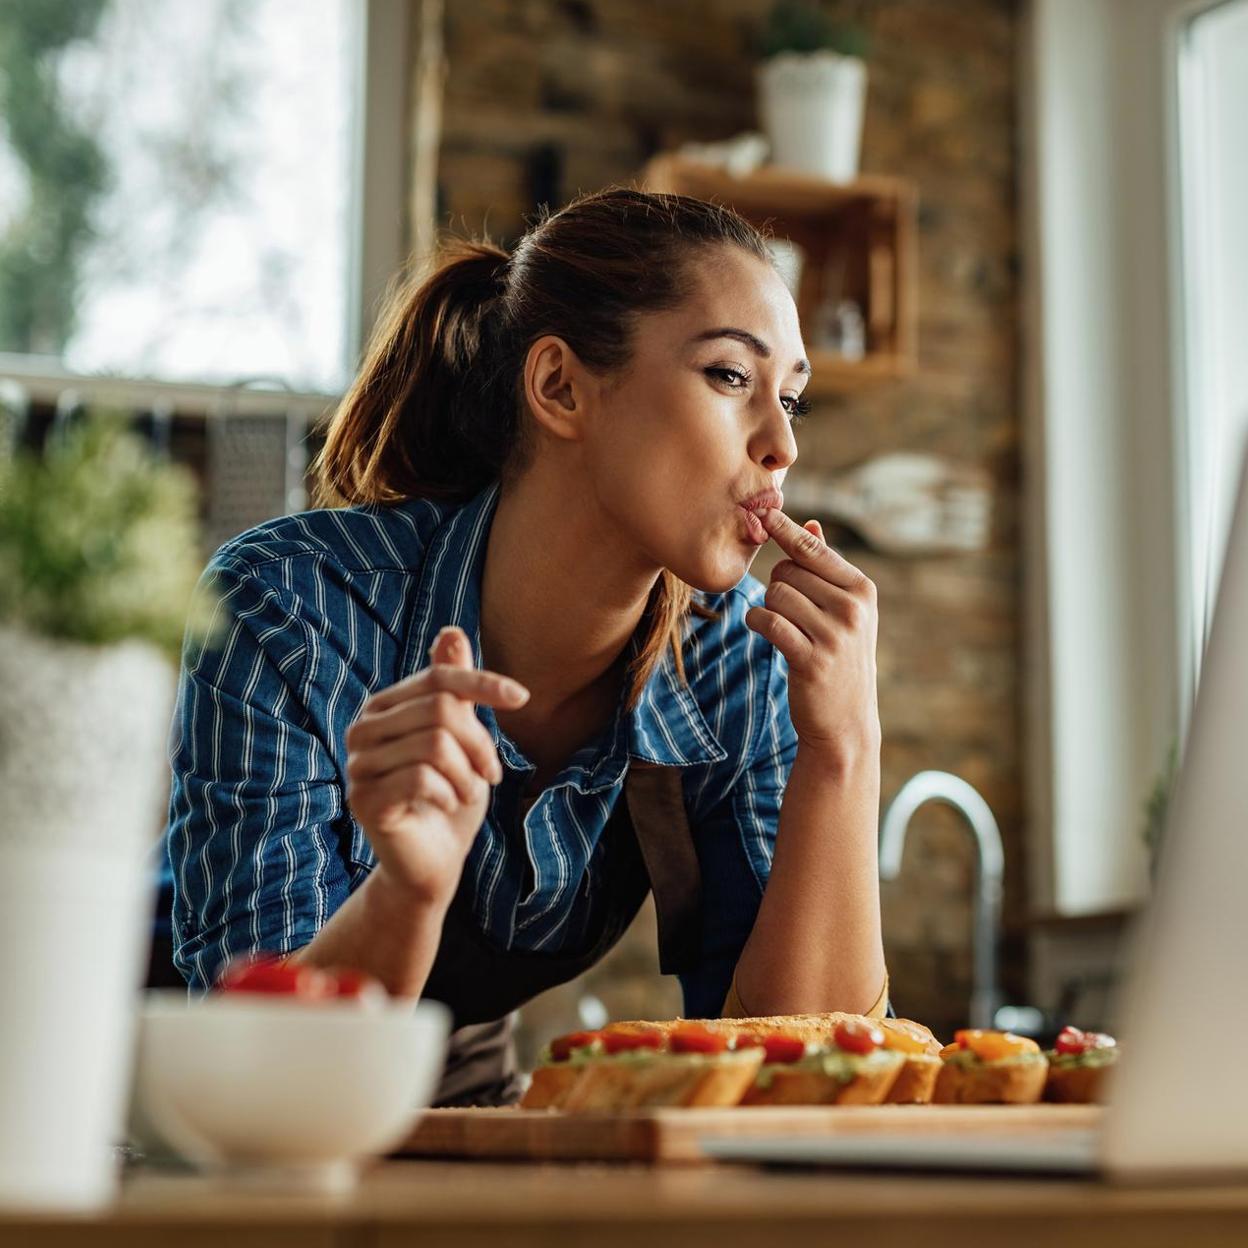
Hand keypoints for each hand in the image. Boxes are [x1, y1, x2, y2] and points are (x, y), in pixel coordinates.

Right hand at [344, 626, 529, 903]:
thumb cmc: (449, 794)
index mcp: (384, 706)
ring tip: (468, 792)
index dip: (482, 683)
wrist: (432, 861)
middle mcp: (362, 729)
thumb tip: (450, 630)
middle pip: (440, 710)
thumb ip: (454, 688)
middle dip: (479, 743)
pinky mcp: (363, 800)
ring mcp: (358, 765)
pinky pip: (421, 779)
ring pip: (435, 745)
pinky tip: (448, 805)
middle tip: (490, 773)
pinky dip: (450, 793)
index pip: (437, 678)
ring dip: (467, 775)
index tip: (521, 698)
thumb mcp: (461, 737)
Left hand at [745, 509, 880, 764]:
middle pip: (788, 571)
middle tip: (789, 612)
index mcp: (862, 590)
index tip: (765, 513)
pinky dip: (757, 622)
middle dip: (778, 586)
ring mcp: (835, 635)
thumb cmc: (840, 659)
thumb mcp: (845, 613)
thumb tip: (810, 524)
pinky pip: (769, 622)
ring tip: (784, 628)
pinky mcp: (811, 659)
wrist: (845, 722)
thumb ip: (826, 569)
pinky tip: (761, 630)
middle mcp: (853, 608)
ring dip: (768, 608)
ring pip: (776, 594)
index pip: (814, 550)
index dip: (786, 531)